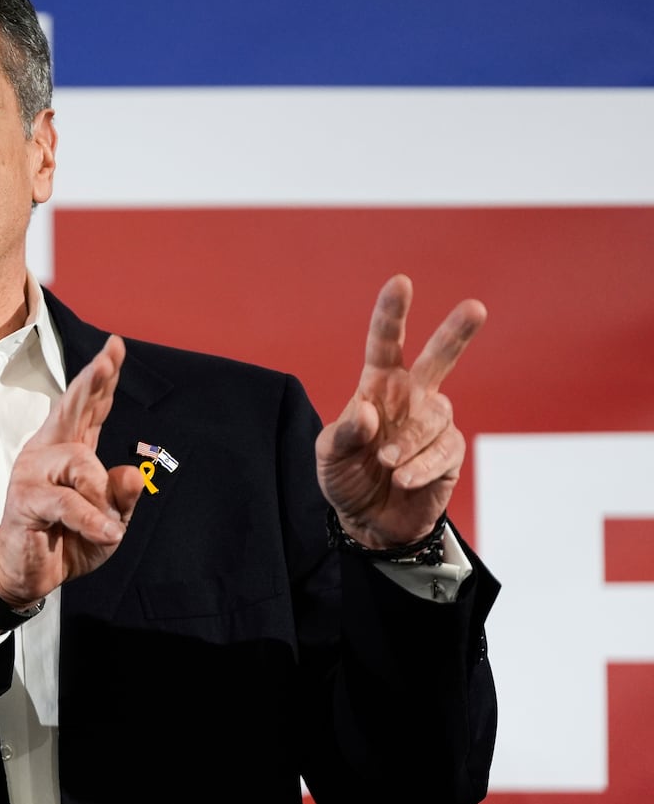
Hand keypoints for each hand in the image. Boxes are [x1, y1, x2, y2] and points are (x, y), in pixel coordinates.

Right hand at [0, 335, 144, 611]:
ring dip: (99, 495)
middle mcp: (50, 451)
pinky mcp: (25, 498)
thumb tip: (132, 474)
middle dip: (91, 382)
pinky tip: (105, 533)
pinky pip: (67, 502)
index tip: (115, 347)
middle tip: (106, 359)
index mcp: (71, 449)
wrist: (27, 573)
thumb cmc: (67, 540)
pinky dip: (91, 519)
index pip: (90, 407)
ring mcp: (34, 472)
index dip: (103, 378)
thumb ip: (123, 498)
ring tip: (107, 523)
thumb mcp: (110, 522)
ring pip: (79, 463)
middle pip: (72, 408)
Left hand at [317, 275, 486, 548]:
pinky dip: (420, 467)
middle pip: (438, 358)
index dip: (391, 314)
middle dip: (457, 333)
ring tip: (388, 466)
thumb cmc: (346, 476)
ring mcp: (434, 423)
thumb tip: (370, 410)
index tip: (400, 282)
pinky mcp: (450, 452)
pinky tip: (405, 480)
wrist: (369, 521)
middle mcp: (411, 397)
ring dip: (407, 444)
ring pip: (433, 418)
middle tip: (476, 308)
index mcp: (377, 386)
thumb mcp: (328, 455)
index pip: (384, 344)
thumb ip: (345, 433)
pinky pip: (442, 452)